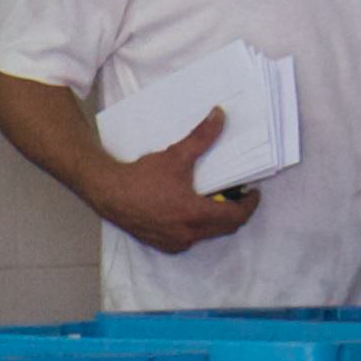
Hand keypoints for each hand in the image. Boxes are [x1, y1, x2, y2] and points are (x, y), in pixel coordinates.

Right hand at [91, 110, 259, 257]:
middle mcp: (187, 234)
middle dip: (234, 211)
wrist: (108, 193)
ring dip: (215, 219)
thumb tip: (220, 116)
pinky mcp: (163, 244)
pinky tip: (190, 210)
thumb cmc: (142, 177)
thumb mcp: (176, 156)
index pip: (235, 216)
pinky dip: (197, 226)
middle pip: (225, 227)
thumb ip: (202, 137)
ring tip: (213, 200)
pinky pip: (190, 237)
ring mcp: (174, 242)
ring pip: (208, 234)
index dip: (249, 205)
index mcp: (195, 215)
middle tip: (236, 195)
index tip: (253, 193)